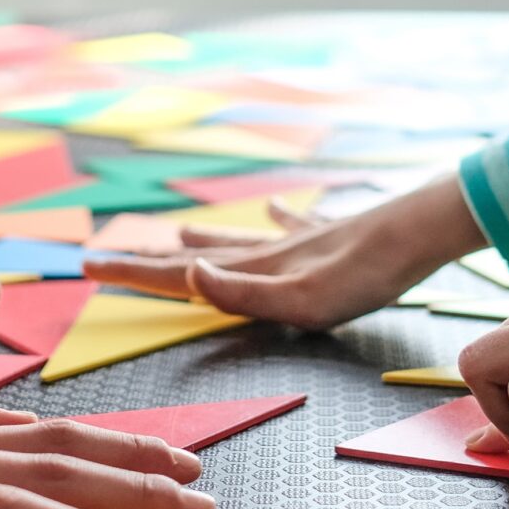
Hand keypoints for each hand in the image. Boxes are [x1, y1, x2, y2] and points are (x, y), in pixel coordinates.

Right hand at [85, 175, 486, 329]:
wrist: (417, 231)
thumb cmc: (363, 275)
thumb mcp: (300, 300)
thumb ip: (241, 291)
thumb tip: (187, 272)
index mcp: (252, 272)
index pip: (178, 275)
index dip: (133, 273)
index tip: (90, 264)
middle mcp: (264, 253)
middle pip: (195, 258)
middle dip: (150, 261)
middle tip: (111, 256)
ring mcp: (295, 241)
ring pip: (236, 242)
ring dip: (203, 243)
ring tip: (178, 236)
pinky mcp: (327, 236)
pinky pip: (290, 225)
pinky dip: (274, 219)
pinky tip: (271, 208)